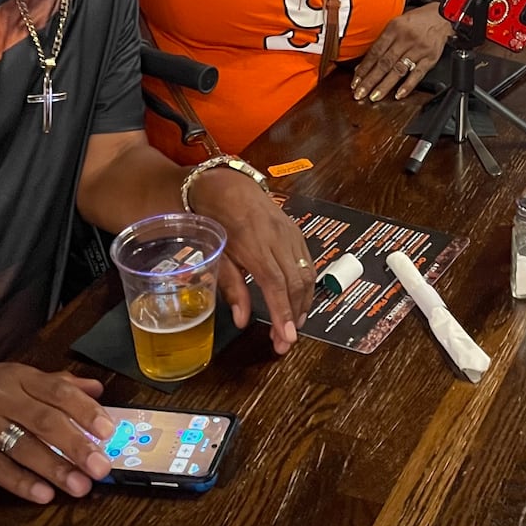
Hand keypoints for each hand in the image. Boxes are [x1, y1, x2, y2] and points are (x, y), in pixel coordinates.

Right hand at [0, 356, 114, 504]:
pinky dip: (20, 482)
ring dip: (55, 468)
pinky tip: (41, 493)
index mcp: (17, 376)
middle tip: (102, 466)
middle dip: (78, 445)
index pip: (59, 392)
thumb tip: (95, 388)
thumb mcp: (9, 374)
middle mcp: (2, 398)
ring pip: (24, 446)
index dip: (86, 411)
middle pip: (46, 421)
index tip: (109, 431)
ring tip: (79, 486)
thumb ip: (53, 383)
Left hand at [189, 168, 315, 354]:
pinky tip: (300, 299)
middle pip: (295, 283)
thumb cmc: (217, 219)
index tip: (287, 337)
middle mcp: (278, 239)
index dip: (283, 313)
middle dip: (294, 315)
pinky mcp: (296, 231)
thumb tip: (241, 320)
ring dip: (304, 302)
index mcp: (255, 245)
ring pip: (307, 273)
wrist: (229, 184)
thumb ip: (231, 286)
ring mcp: (290, 234)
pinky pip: (308, 262)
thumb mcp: (217, 254)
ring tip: (294, 324)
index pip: (276, 285)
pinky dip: (307, 285)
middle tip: (286, 340)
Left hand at [352, 4, 452, 101]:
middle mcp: (405, 39)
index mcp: (394, 28)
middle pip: (384, 63)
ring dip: (385, 85)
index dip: (364, 68)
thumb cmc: (419, 19)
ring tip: (374, 96)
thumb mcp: (398, 22)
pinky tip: (398, 94)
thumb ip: (384, 40)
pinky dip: (408, 86)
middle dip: (370, 80)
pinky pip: (417, 74)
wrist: (443, 15)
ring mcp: (418, 49)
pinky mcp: (430, 58)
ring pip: (398, 70)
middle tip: (360, 93)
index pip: (375, 51)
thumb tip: (368, 61)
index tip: (355, 80)